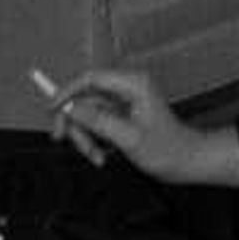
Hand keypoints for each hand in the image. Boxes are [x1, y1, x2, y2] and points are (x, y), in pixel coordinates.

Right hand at [53, 69, 238, 187]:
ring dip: (85, 137)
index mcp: (133, 84)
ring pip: (88, 114)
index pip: (90, 78)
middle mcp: (128, 88)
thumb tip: (71, 108)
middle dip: (75, 123)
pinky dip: (94, 140)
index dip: (67, 91)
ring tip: (96, 157)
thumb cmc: (167, 149)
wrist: (187, 161)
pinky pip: (96, 124)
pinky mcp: (122, 115)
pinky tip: (102, 155)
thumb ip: (98, 121)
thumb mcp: (128, 138)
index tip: (51, 110)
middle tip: (65, 142)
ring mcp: (124, 102)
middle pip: (84, 98)